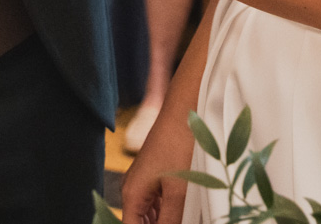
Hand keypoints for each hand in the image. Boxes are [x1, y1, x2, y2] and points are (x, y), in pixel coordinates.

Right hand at [120, 104, 193, 223]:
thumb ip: (171, 221)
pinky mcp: (159, 175)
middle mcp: (134, 189)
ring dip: (164, 222)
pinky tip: (187, 215)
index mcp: (132, 195)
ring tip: (188, 217)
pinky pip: (160, 203)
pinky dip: (170, 213)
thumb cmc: (180, 145)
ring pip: (152, 215)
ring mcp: (146, 181)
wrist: (186, 108)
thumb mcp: (178, 190)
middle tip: (183, 220)